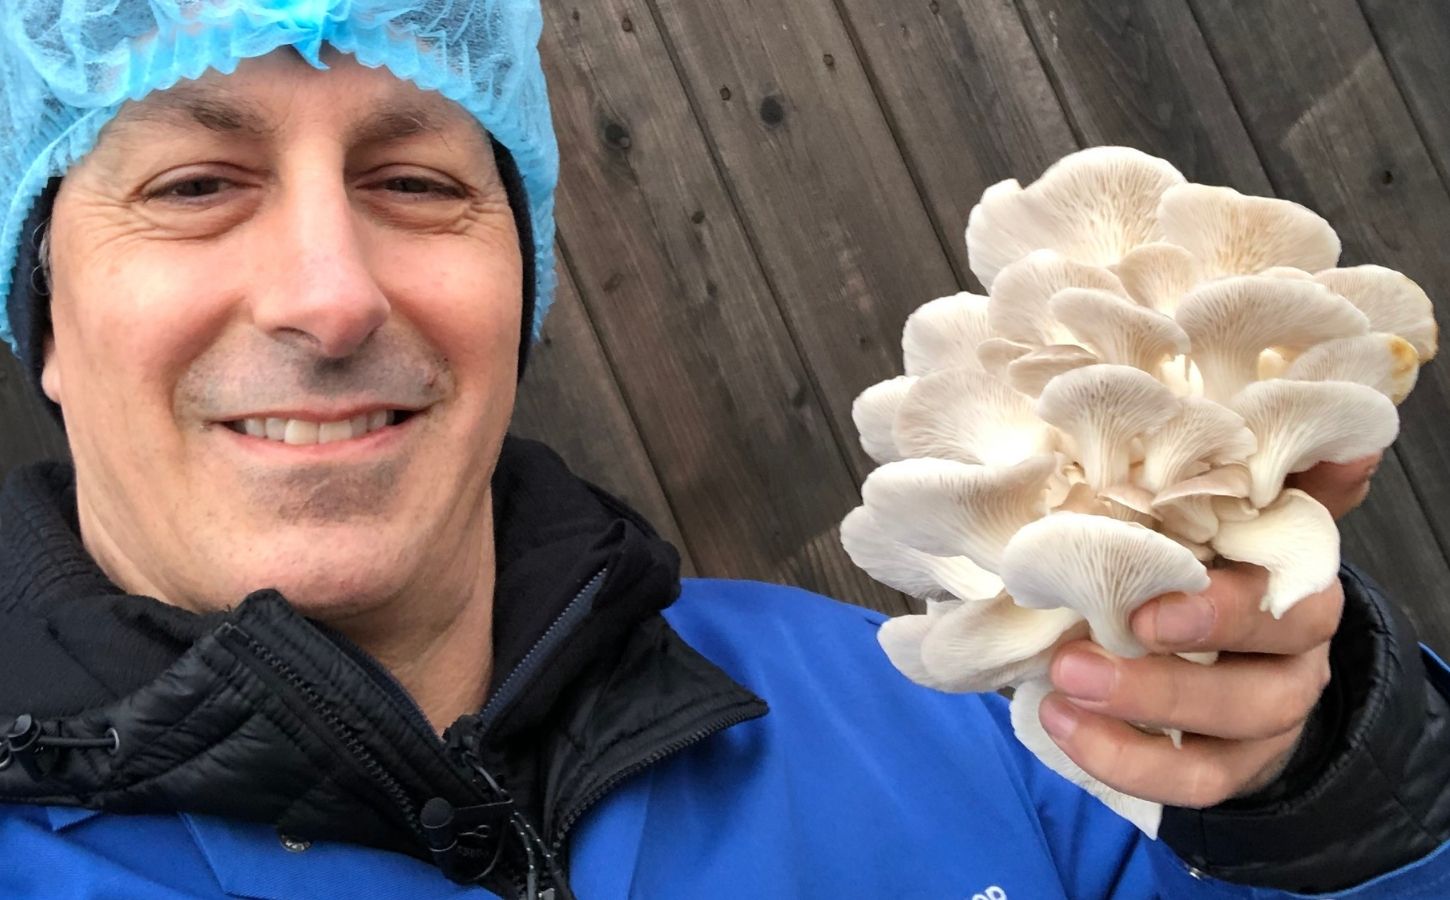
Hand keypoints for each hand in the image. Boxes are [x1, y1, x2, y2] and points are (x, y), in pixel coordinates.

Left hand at [1036, 453, 1380, 807]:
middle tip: (1077, 659)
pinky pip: (1189, 783)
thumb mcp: (1253, 508)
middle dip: (1165, 682)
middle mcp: (1295, 662)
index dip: (1220, 613)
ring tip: (1060, 689)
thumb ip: (1290, 476)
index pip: (1282, 607)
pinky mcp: (1230, 765)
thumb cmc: (1226, 552)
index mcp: (1299, 591)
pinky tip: (1061, 724)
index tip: (1146, 607)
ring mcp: (1265, 722)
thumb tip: (1344, 441)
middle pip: (1258, 691)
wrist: (1240, 633)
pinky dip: (1123, 761)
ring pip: (1221, 741)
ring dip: (1135, 720)